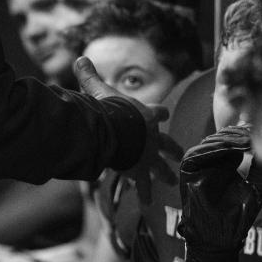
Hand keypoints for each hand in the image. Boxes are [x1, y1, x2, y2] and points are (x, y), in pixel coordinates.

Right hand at [75, 56, 177, 207]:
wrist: (117, 130)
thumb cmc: (110, 108)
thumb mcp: (100, 89)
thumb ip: (90, 76)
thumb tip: (81, 57)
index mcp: (146, 116)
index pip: (157, 112)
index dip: (159, 112)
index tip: (163, 113)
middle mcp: (152, 137)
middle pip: (166, 143)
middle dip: (173, 149)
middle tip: (181, 155)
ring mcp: (148, 155)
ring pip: (160, 167)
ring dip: (165, 174)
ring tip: (171, 182)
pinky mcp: (139, 170)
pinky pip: (143, 184)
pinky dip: (144, 193)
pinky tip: (148, 203)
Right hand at [177, 125, 261, 261]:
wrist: (216, 238)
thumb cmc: (237, 216)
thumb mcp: (255, 187)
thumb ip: (261, 168)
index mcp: (225, 162)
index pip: (238, 141)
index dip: (252, 134)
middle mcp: (209, 159)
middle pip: (226, 136)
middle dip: (243, 132)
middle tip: (260, 127)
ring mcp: (197, 161)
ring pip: (216, 140)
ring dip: (233, 136)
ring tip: (251, 134)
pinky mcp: (188, 166)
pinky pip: (202, 150)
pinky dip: (218, 146)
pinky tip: (236, 144)